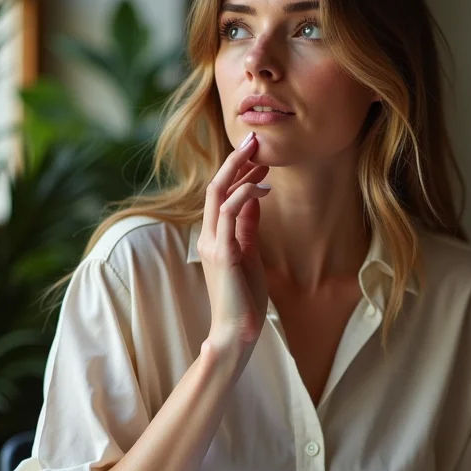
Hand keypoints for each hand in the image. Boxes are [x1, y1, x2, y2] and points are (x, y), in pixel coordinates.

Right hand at [198, 131, 271, 353]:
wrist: (235, 332)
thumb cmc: (243, 298)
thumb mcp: (248, 253)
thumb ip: (247, 226)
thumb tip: (254, 198)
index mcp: (214, 237)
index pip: (221, 194)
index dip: (238, 172)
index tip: (258, 156)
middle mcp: (209, 236)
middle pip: (215, 186)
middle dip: (235, 160)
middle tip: (254, 138)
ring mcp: (212, 244)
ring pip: (217, 194)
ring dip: (238, 170)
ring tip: (258, 152)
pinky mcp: (222, 254)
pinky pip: (228, 214)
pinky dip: (243, 195)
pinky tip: (261, 186)